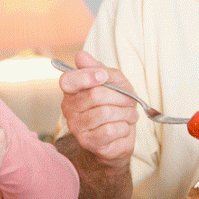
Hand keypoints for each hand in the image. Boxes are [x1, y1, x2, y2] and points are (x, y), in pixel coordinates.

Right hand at [58, 51, 138, 165]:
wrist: (118, 137)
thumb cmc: (115, 105)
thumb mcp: (114, 81)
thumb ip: (99, 68)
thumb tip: (81, 56)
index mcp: (72, 90)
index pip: (68, 80)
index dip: (86, 76)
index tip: (103, 76)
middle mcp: (69, 108)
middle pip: (95, 95)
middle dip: (120, 96)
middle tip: (130, 101)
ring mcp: (77, 127)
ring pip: (105, 113)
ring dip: (125, 113)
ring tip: (129, 114)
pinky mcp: (88, 142)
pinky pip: (110, 130)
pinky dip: (124, 127)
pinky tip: (124, 127)